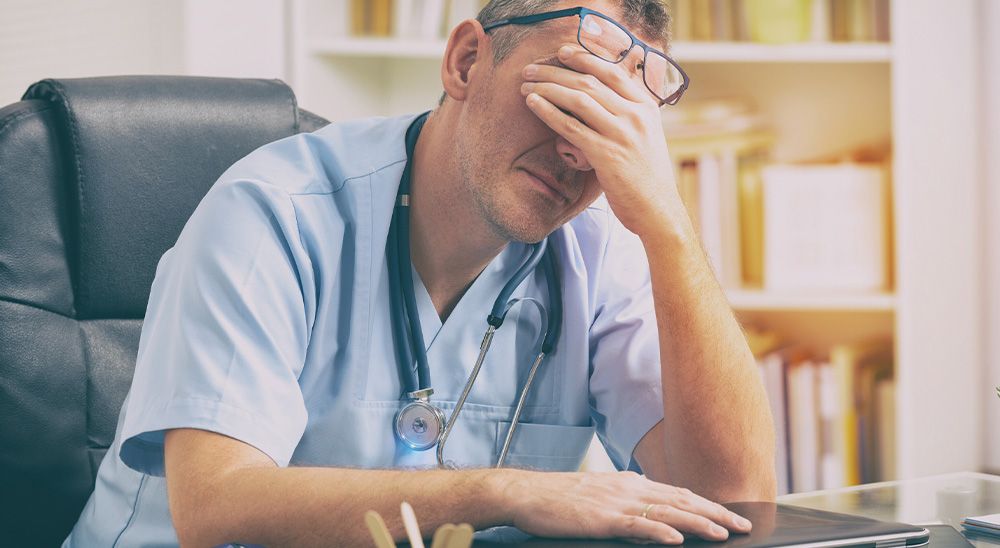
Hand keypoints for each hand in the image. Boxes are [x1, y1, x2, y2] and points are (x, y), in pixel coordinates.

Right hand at [501, 470, 752, 543]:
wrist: (528, 494)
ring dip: (698, 523)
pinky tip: (678, 539)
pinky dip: (660, 530)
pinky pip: (637, 524)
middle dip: (715, 513)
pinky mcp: (602, 519)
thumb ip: (626, 493)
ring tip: (723, 533)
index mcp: (630, 482)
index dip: (707, 503)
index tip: (730, 514)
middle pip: (681, 499)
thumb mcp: (600, 491)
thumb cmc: (560, 497)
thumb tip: (649, 494)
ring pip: (667, 511)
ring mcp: (617, 502)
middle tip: (742, 525)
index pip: (678, 492)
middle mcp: (629, 488)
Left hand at [521, 45, 690, 240]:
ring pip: (578, 99)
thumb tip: (600, 97)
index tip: (562, 53)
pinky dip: (549, 111)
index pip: (612, 71)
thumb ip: (627, 115)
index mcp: (646, 107)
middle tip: (532, 68)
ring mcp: (622, 134)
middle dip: (556, 71)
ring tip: (526, 84)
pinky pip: (571, 126)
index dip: (584, 58)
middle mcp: (636, 115)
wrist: (658, 211)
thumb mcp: (645, 136)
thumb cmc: (646, 177)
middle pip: (590, 81)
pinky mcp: (607, 155)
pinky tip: (533, 103)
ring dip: (547, 87)